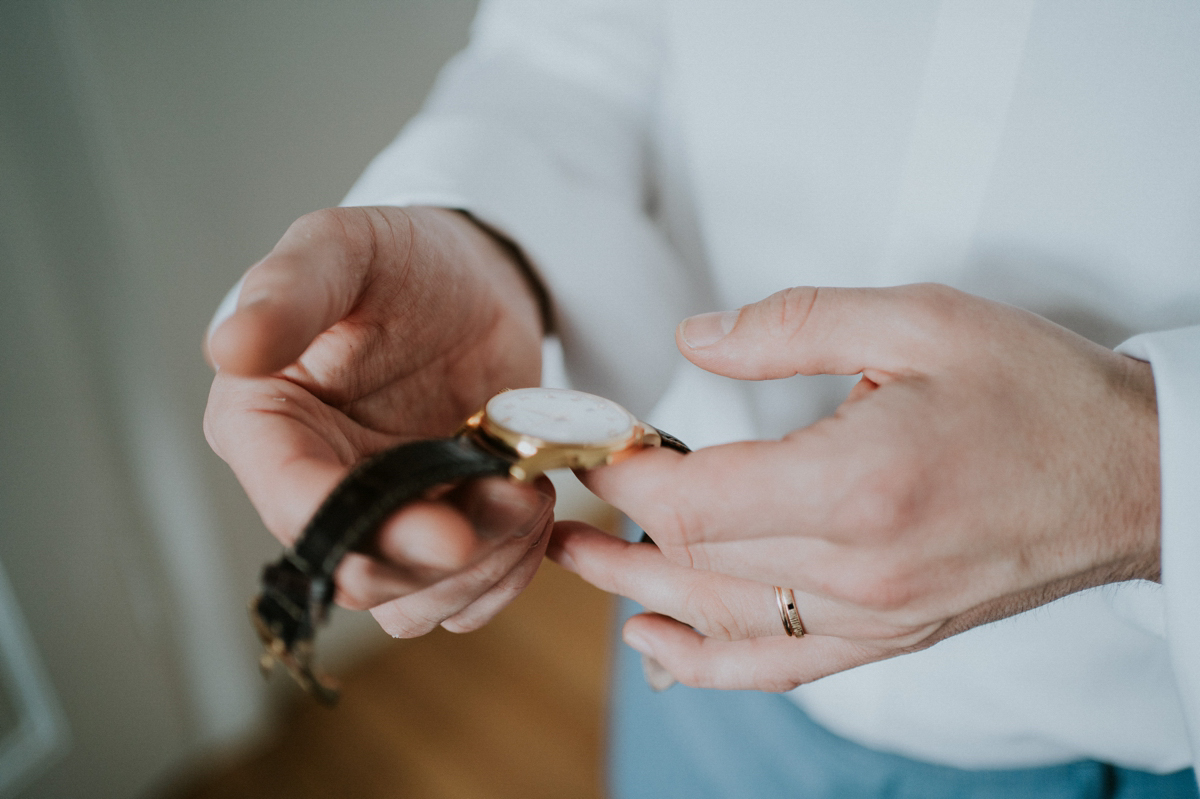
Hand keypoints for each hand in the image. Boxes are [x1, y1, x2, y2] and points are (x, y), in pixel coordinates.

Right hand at [204, 206, 551, 635]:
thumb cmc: (400, 261)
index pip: (295, 506)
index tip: (447, 534)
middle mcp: (314, 489)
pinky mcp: (437, 534)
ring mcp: (381, 521)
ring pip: (417, 601)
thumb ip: (288, 291)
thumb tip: (229, 348)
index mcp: (267, 428)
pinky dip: (511, 572)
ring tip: (533, 492)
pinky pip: (467, 596)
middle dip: (442, 558)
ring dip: (486, 568)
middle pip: (361, 574)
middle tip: (517, 498)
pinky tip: (537, 512)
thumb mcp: (344, 251)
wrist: (475, 286)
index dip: (364, 533)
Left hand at [548, 284, 1159, 690]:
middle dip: (618, 533)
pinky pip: (781, 667)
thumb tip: (691, 340)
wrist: (1132, 476)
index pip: (699, 499)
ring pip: (724, 623)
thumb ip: (791, 327)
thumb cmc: (1034, 393)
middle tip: (564, 511)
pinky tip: (659, 646)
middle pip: (697, 566)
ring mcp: (876, 617)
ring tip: (582, 566)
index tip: (599, 445)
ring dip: (641, 595)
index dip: (632, 475)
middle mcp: (861, 569)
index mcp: (859, 484)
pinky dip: (709, 662)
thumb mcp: (919, 320)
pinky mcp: (892, 637)